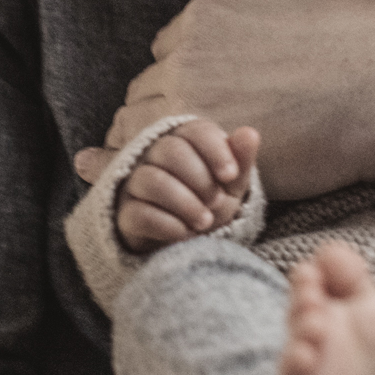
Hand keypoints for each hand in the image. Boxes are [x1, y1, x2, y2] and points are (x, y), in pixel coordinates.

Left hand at [99, 0, 374, 200]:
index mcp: (207, 14)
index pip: (170, 49)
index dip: (198, 70)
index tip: (232, 90)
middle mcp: (189, 59)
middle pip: (152, 90)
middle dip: (179, 107)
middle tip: (224, 128)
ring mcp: (197, 112)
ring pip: (148, 133)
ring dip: (172, 145)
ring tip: (216, 158)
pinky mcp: (216, 162)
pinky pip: (167, 174)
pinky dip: (181, 178)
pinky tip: (214, 181)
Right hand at [114, 120, 259, 253]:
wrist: (187, 243)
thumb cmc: (210, 205)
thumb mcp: (231, 186)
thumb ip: (240, 160)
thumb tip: (250, 133)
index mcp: (184, 141)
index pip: (196, 131)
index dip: (215, 150)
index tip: (230, 175)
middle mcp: (154, 155)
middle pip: (170, 151)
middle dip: (199, 179)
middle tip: (216, 203)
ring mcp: (136, 184)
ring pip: (151, 179)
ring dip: (184, 203)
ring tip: (204, 222)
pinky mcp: (125, 214)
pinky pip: (139, 213)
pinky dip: (167, 224)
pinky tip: (185, 234)